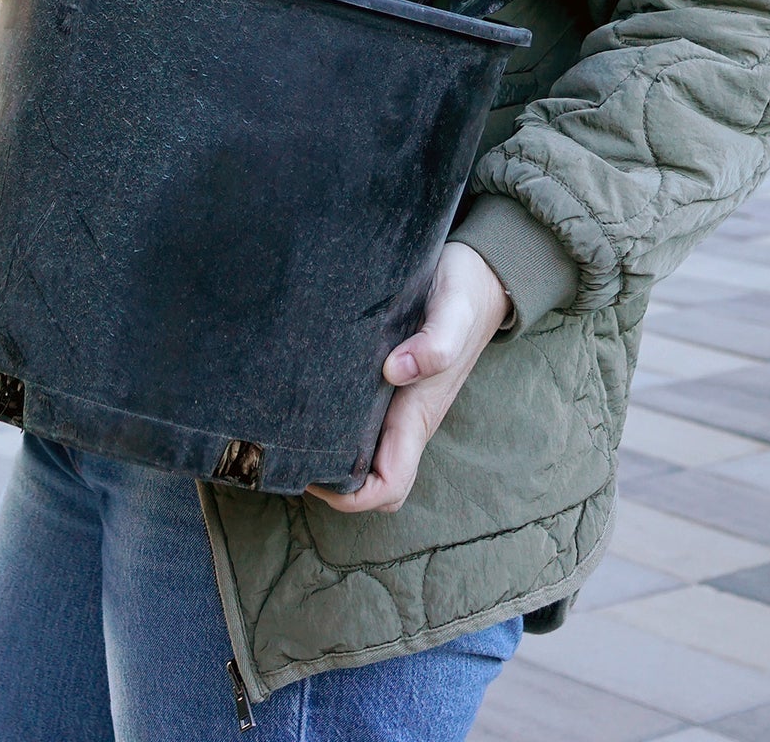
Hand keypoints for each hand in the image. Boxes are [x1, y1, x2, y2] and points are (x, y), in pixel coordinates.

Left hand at [306, 242, 509, 515]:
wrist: (480, 275)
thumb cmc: (465, 295)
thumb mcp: (454, 312)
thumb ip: (435, 344)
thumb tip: (394, 370)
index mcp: (419, 416)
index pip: (388, 485)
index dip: (351, 494)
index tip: (311, 473)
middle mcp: (406, 419)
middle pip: (371, 481)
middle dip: (332, 483)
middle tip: (288, 452)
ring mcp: (398, 403)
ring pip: (363, 454)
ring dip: (330, 454)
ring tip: (288, 426)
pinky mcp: (389, 382)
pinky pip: (361, 420)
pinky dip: (333, 422)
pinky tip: (306, 396)